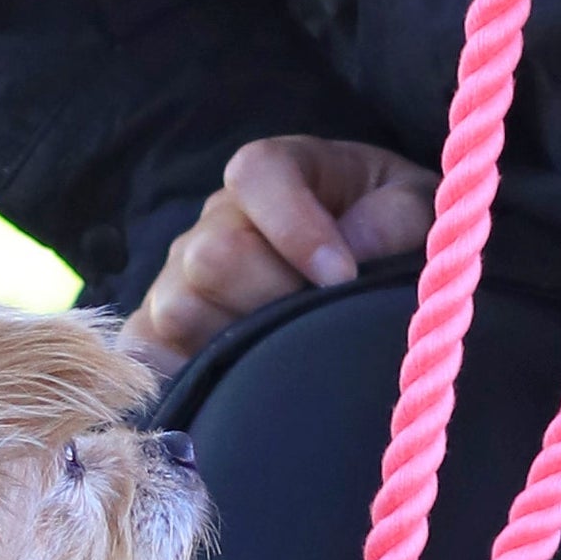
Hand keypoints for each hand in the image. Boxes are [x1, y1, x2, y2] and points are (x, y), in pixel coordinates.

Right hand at [127, 134, 438, 378]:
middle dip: (273, 299)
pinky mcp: (159, 330)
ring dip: (238, 344)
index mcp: (276, 172)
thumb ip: (397, 218)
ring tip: (287, 357)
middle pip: (211, 256)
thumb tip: (354, 252)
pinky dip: (178, 375)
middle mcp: (216, 219)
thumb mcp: (417, 209)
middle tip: (319, 326)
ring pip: (178, 310)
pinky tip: (231, 387)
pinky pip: (143, 352)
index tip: (341, 276)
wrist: (370, 273)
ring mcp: (180, 276)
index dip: (296, 228)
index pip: (256, 175)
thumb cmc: (392, 233)